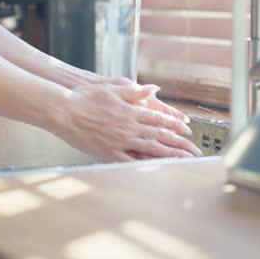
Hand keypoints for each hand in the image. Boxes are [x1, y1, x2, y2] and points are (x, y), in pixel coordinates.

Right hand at [54, 83, 202, 161]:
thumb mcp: (113, 88)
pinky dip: (145, 165)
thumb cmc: (86, 97)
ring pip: (150, 149)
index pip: (160, 119)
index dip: (176, 126)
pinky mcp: (109, 152)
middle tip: (194, 150)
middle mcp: (130, 126)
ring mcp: (120, 140)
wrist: (65, 110)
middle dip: (180, 144)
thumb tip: (154, 89)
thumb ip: (135, 92)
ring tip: (183, 161)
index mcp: (132, 111)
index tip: (188, 131)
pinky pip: (130, 161)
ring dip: (169, 155)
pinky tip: (156, 170)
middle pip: (161, 136)